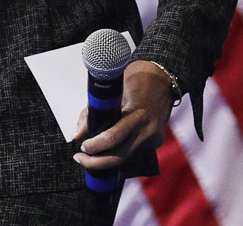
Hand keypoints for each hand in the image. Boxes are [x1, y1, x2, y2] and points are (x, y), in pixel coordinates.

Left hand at [72, 60, 175, 175]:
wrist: (165, 79)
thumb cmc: (137, 79)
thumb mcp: (112, 90)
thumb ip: (93, 112)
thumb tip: (77, 135)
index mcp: (135, 113)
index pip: (112, 138)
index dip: (95, 146)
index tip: (82, 147)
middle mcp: (146, 129)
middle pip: (119, 156)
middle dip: (96, 162)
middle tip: (80, 158)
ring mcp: (153, 137)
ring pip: (126, 156)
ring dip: (107, 158)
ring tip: (91, 154)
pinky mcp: (156, 141)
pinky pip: (134, 149)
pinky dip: (121, 148)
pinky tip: (111, 145)